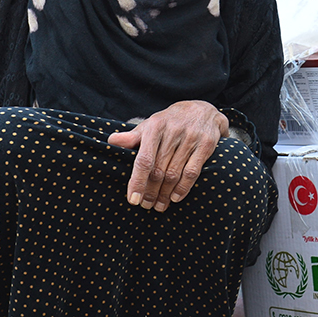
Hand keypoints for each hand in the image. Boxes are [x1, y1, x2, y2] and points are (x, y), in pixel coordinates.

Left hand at [107, 101, 227, 212]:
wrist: (203, 110)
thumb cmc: (170, 122)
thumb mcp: (151, 125)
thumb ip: (132, 137)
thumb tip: (111, 142)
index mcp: (155, 126)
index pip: (144, 159)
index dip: (137, 181)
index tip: (133, 199)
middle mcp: (173, 131)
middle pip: (158, 170)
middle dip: (151, 192)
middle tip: (146, 205)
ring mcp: (191, 137)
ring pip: (174, 174)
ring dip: (165, 194)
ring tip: (159, 206)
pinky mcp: (206, 144)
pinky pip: (192, 172)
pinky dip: (183, 188)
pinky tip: (175, 198)